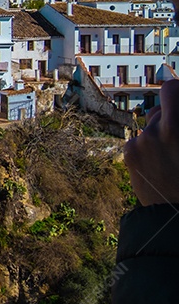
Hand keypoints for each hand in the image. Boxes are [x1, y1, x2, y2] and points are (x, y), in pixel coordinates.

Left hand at [124, 78, 178, 205]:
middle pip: (160, 109)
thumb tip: (174, 111)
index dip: (178, 91)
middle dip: (170, 117)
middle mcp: (159, 130)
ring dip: (160, 133)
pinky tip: (159, 163)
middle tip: (175, 135)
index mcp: (178, 128)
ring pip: (150, 125)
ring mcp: (142, 140)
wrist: (176, 214)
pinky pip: (140, 139)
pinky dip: (149, 146)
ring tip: (171, 156)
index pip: (172, 89)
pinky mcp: (130, 152)